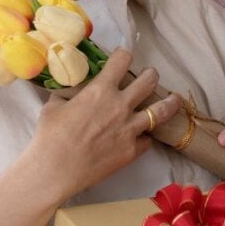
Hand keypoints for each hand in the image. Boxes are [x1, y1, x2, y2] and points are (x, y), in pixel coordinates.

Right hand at [30, 49, 181, 200]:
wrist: (55, 170)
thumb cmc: (50, 136)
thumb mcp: (54, 106)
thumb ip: (67, 96)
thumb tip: (69, 94)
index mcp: (101, 90)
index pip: (122, 61)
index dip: (124, 55)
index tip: (124, 56)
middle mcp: (121, 105)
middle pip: (149, 81)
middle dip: (151, 75)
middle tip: (150, 76)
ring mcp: (130, 129)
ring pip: (161, 110)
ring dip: (169, 102)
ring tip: (174, 100)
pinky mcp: (132, 151)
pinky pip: (148, 141)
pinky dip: (146, 137)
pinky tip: (145, 136)